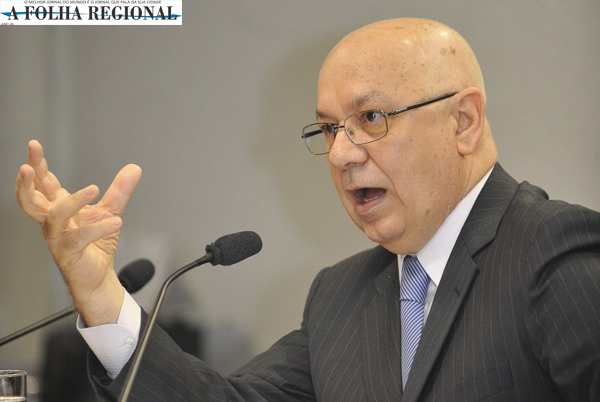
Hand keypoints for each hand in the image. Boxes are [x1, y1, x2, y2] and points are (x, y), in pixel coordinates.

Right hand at [15, 140, 141, 325]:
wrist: (98, 276)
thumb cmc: (96, 244)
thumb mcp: (110, 210)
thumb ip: (119, 190)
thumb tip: (134, 169)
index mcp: (58, 208)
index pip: (42, 183)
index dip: (37, 165)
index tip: (34, 146)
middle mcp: (53, 222)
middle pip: (31, 198)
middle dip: (28, 180)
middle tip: (29, 165)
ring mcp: (58, 238)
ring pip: (55, 216)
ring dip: (72, 201)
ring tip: (92, 188)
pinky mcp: (69, 253)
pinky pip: (80, 238)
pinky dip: (98, 228)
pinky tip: (116, 222)